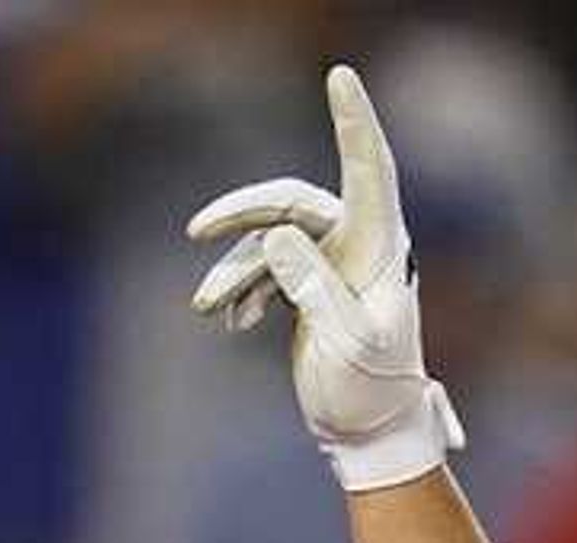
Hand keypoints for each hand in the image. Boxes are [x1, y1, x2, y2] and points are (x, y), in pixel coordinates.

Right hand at [184, 65, 466, 491]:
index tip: (340, 76)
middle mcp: (358, 244)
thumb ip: (313, 289)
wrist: (369, 431)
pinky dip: (243, 289)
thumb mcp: (345, 342)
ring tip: (208, 309)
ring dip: (234, 270)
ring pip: (270, 238)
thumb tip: (277, 239)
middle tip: (196, 232)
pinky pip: (266, 268)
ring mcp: (332, 262)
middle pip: (293, 202)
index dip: (354, 121)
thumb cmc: (369, 390)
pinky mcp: (310, 285)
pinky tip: (231, 322)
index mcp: (381, 248)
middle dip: (242, 212)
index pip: (369, 170)